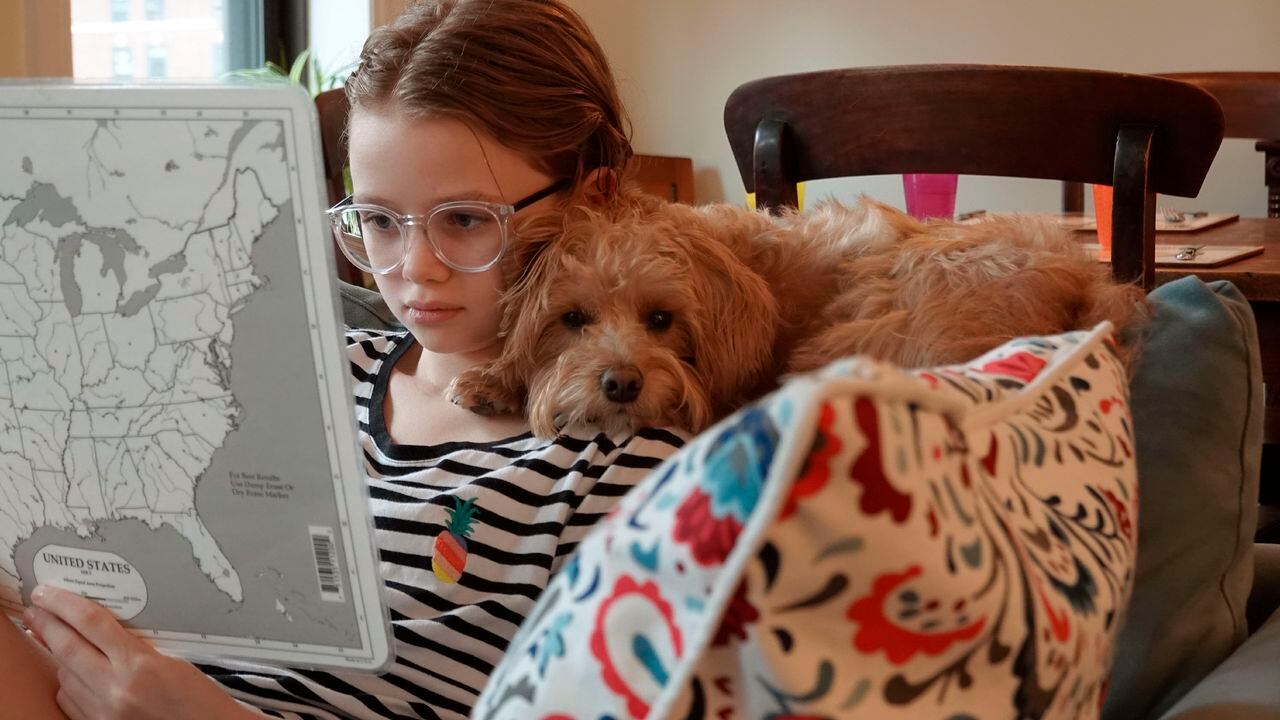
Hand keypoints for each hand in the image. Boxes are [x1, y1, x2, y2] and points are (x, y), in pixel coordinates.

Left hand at [24, 585, 261, 719]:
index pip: (92, 624)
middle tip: (35, 609)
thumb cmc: (201, 699)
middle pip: (68, 648)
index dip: (65, 605)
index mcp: (141, 666)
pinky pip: (70, 701)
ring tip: (56, 639)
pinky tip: (73, 673)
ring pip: (65, 676)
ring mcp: (104, 712)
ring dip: (58, 655)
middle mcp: (117, 690)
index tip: (48, 593)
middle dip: (47, 625)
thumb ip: (137, 646)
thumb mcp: (176, 660)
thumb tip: (103, 630)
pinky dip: (68, 683)